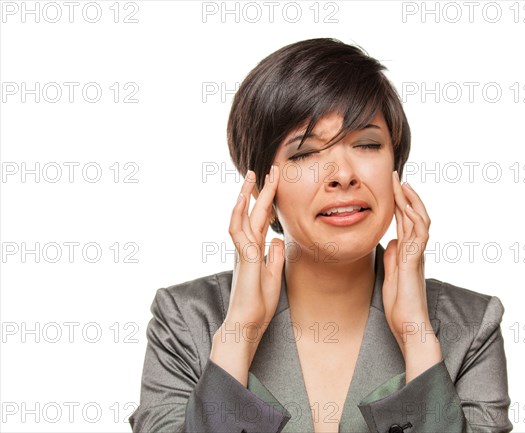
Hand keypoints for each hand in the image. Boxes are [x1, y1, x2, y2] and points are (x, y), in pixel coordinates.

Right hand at [210, 165, 285, 383]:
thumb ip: (274, 257)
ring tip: (252, 177)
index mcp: (253, 251)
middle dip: (259, 191)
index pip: (261, 221)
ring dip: (246, 196)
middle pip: (251, 214)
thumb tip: (277, 240)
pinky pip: (239, 234)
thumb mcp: (272, 276)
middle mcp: (245, 248)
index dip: (266, 202)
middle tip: (265, 170)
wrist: (245, 325)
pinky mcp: (244, 260)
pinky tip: (245, 201)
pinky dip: (240, 216)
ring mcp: (242, 253)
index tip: (273, 185)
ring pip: (242, 218)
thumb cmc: (257, 305)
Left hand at [382, 171, 440, 380]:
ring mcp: (417, 255)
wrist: (409, 326)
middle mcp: (416, 250)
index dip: (399, 203)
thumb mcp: (392, 276)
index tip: (392, 187)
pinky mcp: (414, 262)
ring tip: (401, 184)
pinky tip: (405, 206)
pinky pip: (418, 235)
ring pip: (419, 220)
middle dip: (404, 195)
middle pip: (413, 215)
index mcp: (409, 252)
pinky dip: (414, 219)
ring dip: (410, 201)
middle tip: (396, 176)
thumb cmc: (401, 305)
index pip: (405, 222)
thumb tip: (392, 242)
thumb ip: (393, 258)